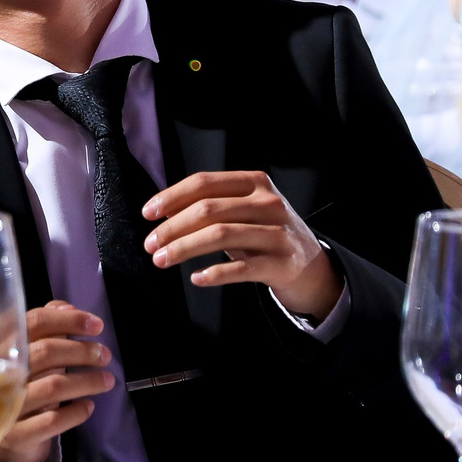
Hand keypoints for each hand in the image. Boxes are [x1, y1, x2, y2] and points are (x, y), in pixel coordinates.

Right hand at [0, 300, 114, 461]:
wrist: (1, 431)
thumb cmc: (18, 379)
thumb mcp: (26, 348)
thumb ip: (44, 324)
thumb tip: (68, 307)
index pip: (34, 321)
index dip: (69, 320)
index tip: (97, 325)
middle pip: (45, 352)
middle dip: (81, 351)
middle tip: (104, 355)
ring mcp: (2, 406)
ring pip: (53, 387)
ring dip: (87, 381)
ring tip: (107, 380)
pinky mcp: (14, 436)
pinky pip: (52, 422)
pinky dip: (75, 413)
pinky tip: (89, 406)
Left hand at [142, 170, 339, 321]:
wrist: (313, 267)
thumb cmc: (266, 234)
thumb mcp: (244, 211)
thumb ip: (211, 206)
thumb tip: (163, 212)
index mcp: (255, 182)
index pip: (205, 183)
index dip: (172, 197)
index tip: (148, 213)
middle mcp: (268, 203)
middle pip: (209, 210)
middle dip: (172, 227)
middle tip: (150, 244)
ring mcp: (277, 233)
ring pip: (220, 235)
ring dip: (184, 248)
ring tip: (161, 260)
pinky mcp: (281, 263)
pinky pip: (241, 269)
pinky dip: (215, 273)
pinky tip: (196, 278)